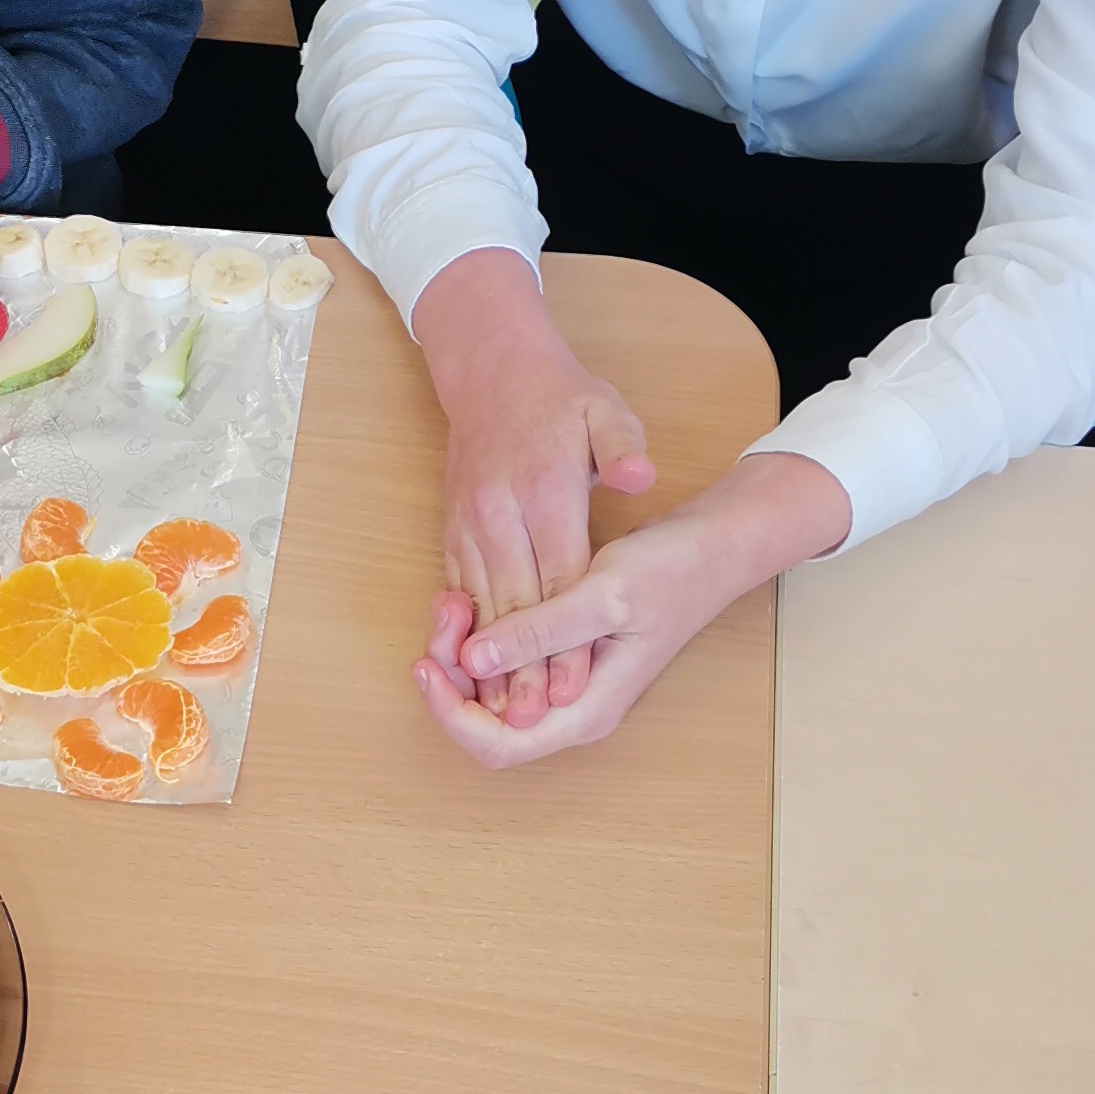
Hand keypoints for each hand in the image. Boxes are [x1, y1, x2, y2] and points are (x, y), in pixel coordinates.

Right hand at [411, 251, 653, 727]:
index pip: (557, 580)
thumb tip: (642, 478)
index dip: (564, 640)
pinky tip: (474, 674)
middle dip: (522, 669)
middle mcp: (498, 513)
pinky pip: (459, 592)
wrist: (489, 371)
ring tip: (500, 714)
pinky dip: (467, 635)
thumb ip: (624, 446)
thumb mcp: (603, 408)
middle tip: (532, 722)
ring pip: (480, 605)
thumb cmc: (558, 397)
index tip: (571, 688)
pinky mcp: (452, 530)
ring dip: (488, 664)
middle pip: (513, 604)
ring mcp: (469, 523)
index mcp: (541, 490)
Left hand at [411, 453, 849, 765]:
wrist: (707, 552)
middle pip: (484, 721)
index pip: (497, 745)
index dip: (451, 713)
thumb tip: (473, 661)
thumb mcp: (602, 596)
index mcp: (583, 712)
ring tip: (454, 600)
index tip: (427, 660)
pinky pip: (502, 666)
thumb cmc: (667, 573)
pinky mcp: (560, 660)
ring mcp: (565, 687)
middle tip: (447, 610)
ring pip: (488, 693)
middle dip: (451, 675)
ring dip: (459, 654)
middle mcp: (570, 710)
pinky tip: (471, 600)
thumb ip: (539, 632)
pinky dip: (477, 639)